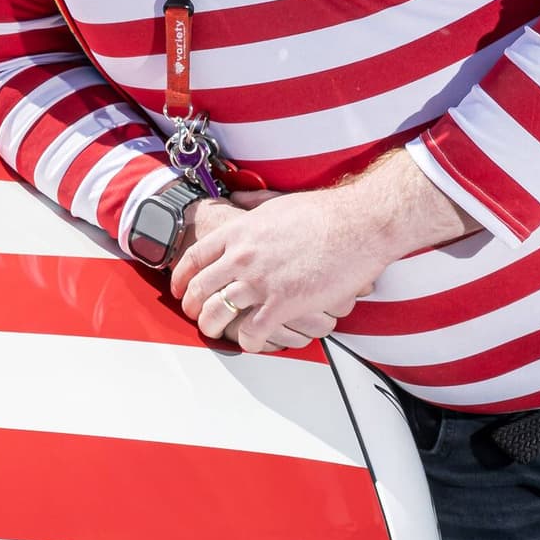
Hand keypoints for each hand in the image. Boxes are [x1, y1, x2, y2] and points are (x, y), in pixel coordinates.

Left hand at [165, 154, 474, 355]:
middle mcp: (241, 257)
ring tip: (216, 333)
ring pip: (217, 313)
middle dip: (192, 307)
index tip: (180, 290)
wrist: (358, 224)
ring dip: (212, 327)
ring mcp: (260, 281)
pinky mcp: (282, 303)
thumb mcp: (277, 201)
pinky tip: (252, 341)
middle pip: (199, 289)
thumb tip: (237, 199)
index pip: (194, 258)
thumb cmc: (325, 212)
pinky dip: (247, 341)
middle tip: (195, 316)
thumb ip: (252, 203)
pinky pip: (252, 331)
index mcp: (238, 233)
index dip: (181, 278)